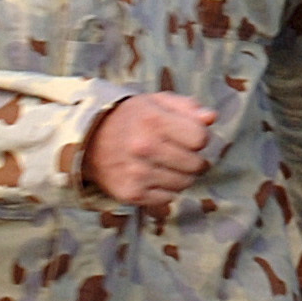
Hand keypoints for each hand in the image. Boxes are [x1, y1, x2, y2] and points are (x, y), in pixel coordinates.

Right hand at [85, 93, 217, 212]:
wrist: (90, 141)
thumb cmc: (131, 119)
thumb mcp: (156, 102)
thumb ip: (187, 107)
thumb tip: (212, 118)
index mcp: (153, 120)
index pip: (200, 138)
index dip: (199, 137)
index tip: (188, 135)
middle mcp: (144, 147)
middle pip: (196, 164)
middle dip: (194, 159)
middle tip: (181, 153)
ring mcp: (137, 173)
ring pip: (184, 184)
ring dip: (182, 176)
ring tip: (168, 164)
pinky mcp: (131, 193)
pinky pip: (168, 198)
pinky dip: (167, 190)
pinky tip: (155, 176)